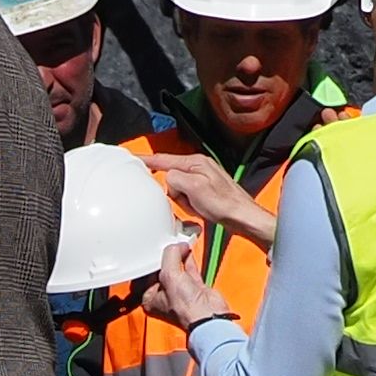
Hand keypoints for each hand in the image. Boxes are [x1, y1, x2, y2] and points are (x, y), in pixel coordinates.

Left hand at [139, 237, 226, 330]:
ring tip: (179, 243)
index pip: (146, 274)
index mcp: (150, 298)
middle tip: (167, 243)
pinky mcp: (194, 288)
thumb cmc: (185, 307)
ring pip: (176, 268)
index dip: (150, 260)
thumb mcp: (170, 275)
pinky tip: (187, 249)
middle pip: (161, 270)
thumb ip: (170, 256)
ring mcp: (180, 292)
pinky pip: (189, 269)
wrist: (208, 316)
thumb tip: (176, 246)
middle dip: (165, 256)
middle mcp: (163, 296)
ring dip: (178, 255)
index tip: (154, 247)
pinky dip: (188, 259)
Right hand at [149, 146, 276, 247]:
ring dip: (183, 201)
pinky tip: (200, 209)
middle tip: (189, 201)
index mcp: (195, 162)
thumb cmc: (223, 204)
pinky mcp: (204, 190)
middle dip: (175, 193)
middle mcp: (198, 167)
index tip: (134, 158)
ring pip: (177, 189)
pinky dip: (190, 205)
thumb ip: (175, 178)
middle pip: (170, 176)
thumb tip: (168, 179)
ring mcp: (202, 178)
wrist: (242, 216)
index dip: (147, 160)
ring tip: (197, 206)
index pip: (164, 159)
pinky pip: (186, 196)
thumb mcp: (194, 188)